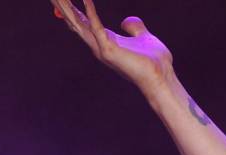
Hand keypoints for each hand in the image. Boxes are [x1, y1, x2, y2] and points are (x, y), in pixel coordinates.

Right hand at [51, 0, 173, 94]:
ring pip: (79, 24)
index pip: (82, 21)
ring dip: (67, 7)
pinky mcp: (109, 49)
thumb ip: (134, 27)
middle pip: (74, 21)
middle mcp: (98, 44)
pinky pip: (97, 27)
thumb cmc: (155, 61)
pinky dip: (91, 12)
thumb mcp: (143, 37)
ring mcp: (102, 48)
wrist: (163, 77)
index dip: (70, 8)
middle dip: (62, 6)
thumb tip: (126, 21)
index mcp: (105, 40)